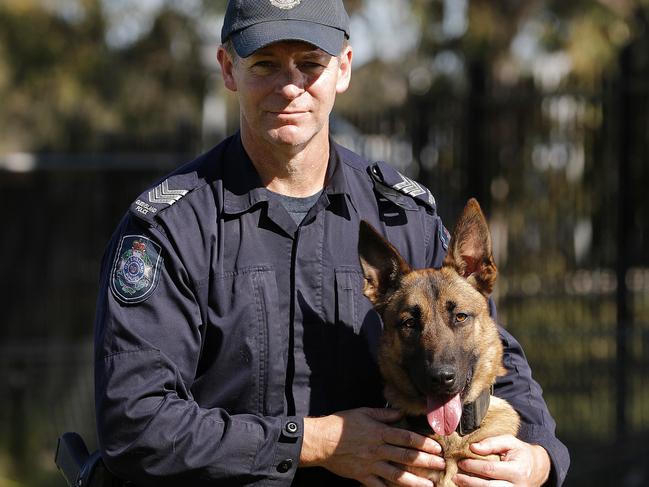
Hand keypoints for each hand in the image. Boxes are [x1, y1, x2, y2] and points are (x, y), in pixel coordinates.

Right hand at [301, 408, 443, 486]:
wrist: (321, 441)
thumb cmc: (341, 424)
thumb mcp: (363, 412)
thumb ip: (384, 413)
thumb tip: (401, 413)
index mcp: (379, 432)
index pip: (406, 438)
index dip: (424, 443)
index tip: (437, 447)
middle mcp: (377, 449)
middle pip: (406, 457)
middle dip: (426, 462)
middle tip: (441, 465)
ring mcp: (370, 465)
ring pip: (397, 475)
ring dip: (415, 481)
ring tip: (429, 485)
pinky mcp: (362, 476)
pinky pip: (379, 486)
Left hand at [454, 435, 550, 486]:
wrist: (538, 468)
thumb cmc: (521, 453)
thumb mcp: (510, 442)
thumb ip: (492, 443)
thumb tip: (473, 447)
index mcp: (518, 470)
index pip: (491, 469)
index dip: (474, 466)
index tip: (462, 462)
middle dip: (470, 481)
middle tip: (456, 476)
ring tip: (460, 482)